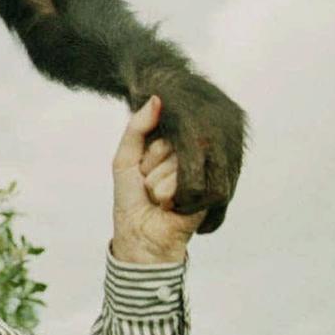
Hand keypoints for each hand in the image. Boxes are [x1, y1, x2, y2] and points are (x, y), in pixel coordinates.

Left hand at [111, 96, 206, 262]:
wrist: (139, 236)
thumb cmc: (130, 197)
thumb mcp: (125, 158)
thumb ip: (136, 127)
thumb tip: (156, 98)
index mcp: (169, 147)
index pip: (162, 129)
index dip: (147, 152)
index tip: (141, 169)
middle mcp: (188, 157)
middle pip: (170, 144)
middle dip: (151, 167)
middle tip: (148, 186)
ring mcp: (200, 173)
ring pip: (176, 162)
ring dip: (158, 184)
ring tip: (158, 198)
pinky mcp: (209, 192)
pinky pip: (183, 180)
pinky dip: (167, 195)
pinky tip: (169, 207)